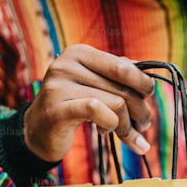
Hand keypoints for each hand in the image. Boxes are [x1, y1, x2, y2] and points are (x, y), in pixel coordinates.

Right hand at [24, 44, 155, 162]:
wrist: (38, 130)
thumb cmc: (73, 106)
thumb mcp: (94, 85)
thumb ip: (118, 76)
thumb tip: (149, 77)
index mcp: (79, 53)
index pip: (123, 66)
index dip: (143, 83)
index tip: (148, 96)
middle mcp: (66, 64)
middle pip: (122, 88)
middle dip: (140, 110)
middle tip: (144, 125)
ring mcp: (59, 86)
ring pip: (115, 103)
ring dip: (127, 124)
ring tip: (125, 133)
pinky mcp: (57, 110)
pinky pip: (98, 112)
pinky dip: (110, 125)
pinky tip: (103, 131)